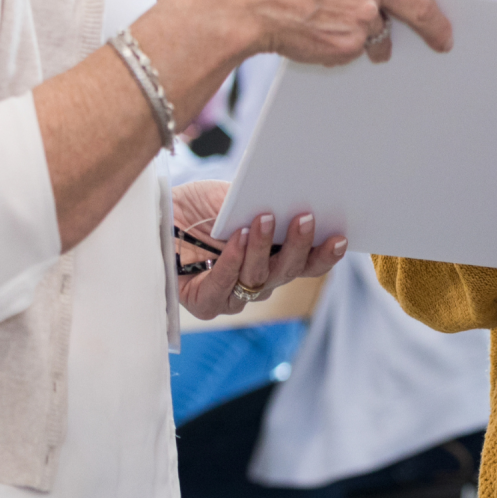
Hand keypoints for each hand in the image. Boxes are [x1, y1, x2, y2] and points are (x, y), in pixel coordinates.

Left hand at [173, 180, 345, 319]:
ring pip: (258, 278)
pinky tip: (237, 237)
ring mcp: (232, 296)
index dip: (324, 255)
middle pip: (286, 272)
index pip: (306, 264)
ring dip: (262, 247)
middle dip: (298, 245)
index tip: (341, 236)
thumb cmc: (198, 206)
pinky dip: (232, 260)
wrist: (155, 215)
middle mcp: (257, 283)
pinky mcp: (205, 303)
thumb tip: (291, 194)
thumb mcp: (234, 198)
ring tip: (263, 218)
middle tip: (305, 217)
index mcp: (273, 260)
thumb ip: (261, 203)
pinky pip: (223, 286)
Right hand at [205, 0, 496, 66]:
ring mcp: (360, 11)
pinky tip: (316, 30)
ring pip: (382, 29)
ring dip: (368, 31)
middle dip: (436, 26)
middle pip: (420, 4)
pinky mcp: (348, 43)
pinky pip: (358, 47)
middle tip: (444, 38)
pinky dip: (344, 43)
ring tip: (328, 18)